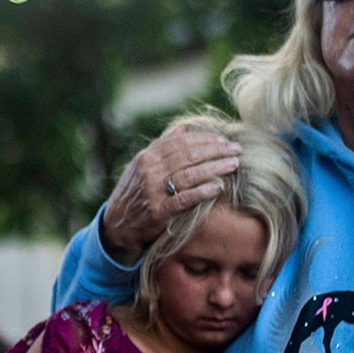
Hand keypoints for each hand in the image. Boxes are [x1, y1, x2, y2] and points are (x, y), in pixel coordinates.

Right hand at [99, 128, 241, 263]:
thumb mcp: (142, 166)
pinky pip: (184, 199)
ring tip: (233, 164)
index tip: (224, 139)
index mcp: (147, 157)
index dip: (205, 139)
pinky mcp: (158, 211)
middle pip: (188, 155)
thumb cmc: (135, 192)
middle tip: (236, 150)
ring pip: (189, 175)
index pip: (180, 141)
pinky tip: (218, 188)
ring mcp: (153, 191)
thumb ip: (163, 147)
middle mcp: (149, 171)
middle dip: (215, 150)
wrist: (117, 225)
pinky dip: (202, 192)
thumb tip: (184, 127)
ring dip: (214, 168)